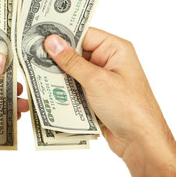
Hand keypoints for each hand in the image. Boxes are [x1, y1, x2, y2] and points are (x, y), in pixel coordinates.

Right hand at [44, 28, 175, 176]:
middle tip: (34, 56)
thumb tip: (53, 42)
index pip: (84, 34)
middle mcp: (108, 61)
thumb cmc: (130, 108)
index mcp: (115, 49)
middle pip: (77, 52)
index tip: (41, 35)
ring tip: (38, 74)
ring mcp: (102, 79)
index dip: (63, 35)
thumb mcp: (97, 81)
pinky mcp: (96, 94)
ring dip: (59, 75)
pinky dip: (64, 89)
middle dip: (58, 57)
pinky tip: (49, 91)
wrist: (141, 142)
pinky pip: (75, 86)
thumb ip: (72, 61)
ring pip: (73, 71)